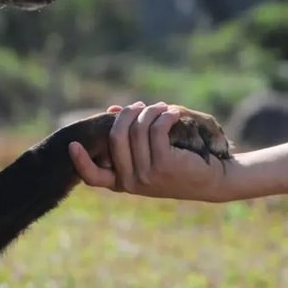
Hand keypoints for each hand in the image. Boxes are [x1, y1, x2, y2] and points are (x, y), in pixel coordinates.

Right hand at [67, 102, 231, 200]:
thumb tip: (111, 111)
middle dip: (127, 115)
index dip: (81, 161)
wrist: (215, 181)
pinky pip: (156, 130)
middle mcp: (131, 182)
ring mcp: (147, 175)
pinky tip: (173, 114)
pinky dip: (163, 116)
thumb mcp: (150, 152)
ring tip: (162, 108)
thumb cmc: (180, 164)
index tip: (72, 145)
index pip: (93, 177)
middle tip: (139, 106)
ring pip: (137, 131)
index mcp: (122, 182)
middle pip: (115, 138)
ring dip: (149, 112)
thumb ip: (130, 136)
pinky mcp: (165, 165)